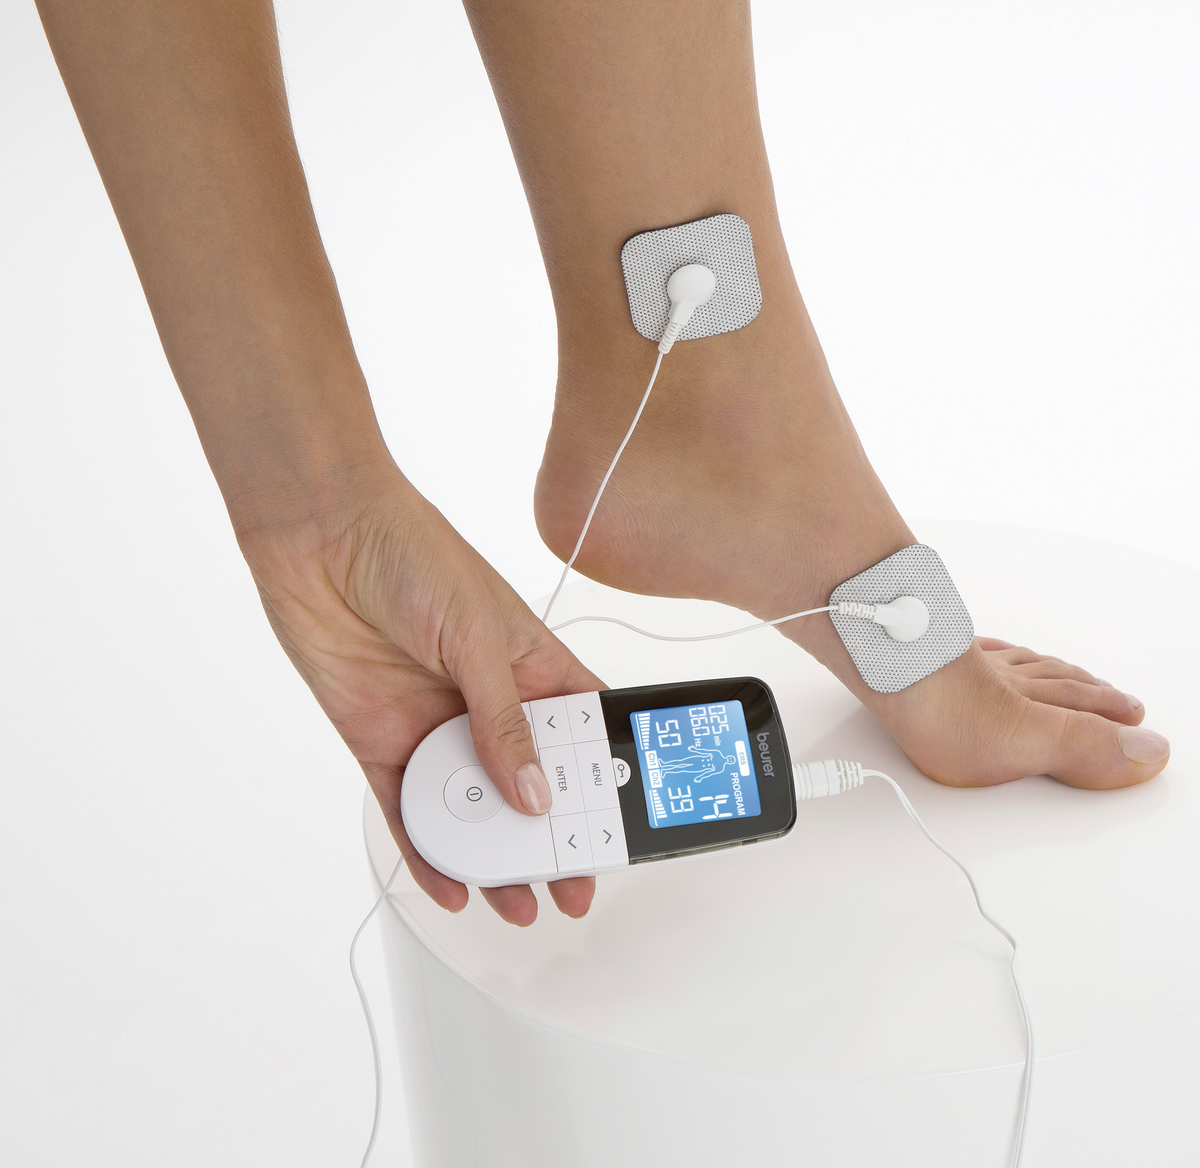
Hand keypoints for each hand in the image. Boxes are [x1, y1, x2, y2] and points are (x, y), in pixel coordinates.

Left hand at [238, 465, 603, 925]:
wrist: (319, 538)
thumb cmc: (412, 554)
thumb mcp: (478, 635)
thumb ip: (505, 720)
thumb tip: (534, 794)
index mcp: (531, 667)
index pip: (580, 736)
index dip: (600, 784)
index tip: (613, 831)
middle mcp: (487, 703)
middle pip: (529, 785)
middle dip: (551, 839)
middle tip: (570, 886)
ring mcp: (436, 726)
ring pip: (472, 808)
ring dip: (493, 858)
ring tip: (516, 903)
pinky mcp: (383, 743)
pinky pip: (408, 810)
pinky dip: (427, 852)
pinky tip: (450, 885)